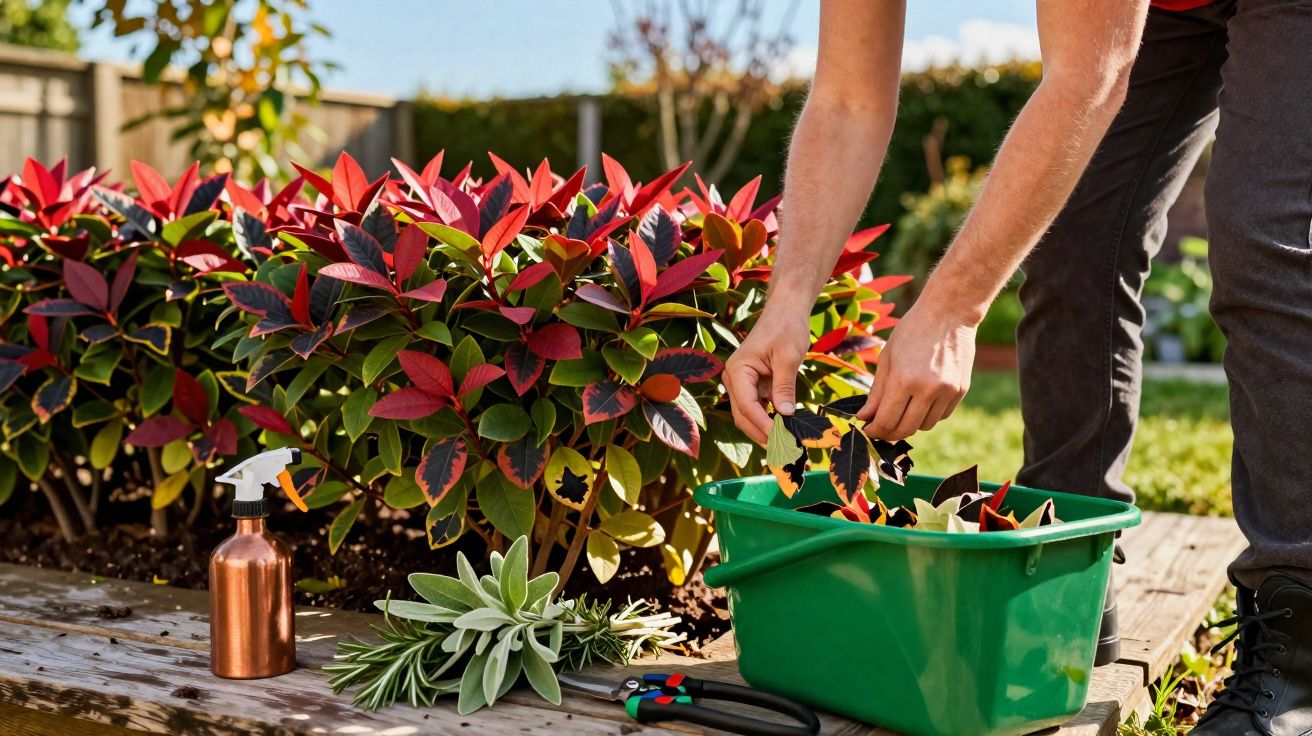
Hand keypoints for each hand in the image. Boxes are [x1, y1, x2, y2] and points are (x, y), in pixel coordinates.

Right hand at [725, 310, 811, 443]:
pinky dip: (770, 419)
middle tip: (786, 448)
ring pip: (749, 415)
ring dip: (766, 429)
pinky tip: (786, 428)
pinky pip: (758, 408)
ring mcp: (742, 383)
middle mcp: (734, 379)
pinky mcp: (753, 385)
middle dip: (762, 432)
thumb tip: (785, 415)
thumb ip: (784, 386)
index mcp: (738, 370)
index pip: (746, 405)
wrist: (786, 310)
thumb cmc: (786, 327)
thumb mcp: (788, 357)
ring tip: (788, 442)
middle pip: (743, 415)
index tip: (782, 438)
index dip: (763, 424)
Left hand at [858, 303, 975, 440]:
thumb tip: (865, 418)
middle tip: (881, 427)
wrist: (949, 313)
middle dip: (889, 433)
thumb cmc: (912, 331)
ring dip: (910, 424)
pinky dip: (928, 415)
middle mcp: (927, 389)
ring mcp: (947, 391)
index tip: (868, 429)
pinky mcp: (961, 390)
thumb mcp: (887, 358)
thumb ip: (876, 392)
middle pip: (906, 429)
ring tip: (902, 409)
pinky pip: (941, 416)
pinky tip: (921, 400)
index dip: (874, 430)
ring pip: (925, 426)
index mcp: (903, 379)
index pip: (886, 421)